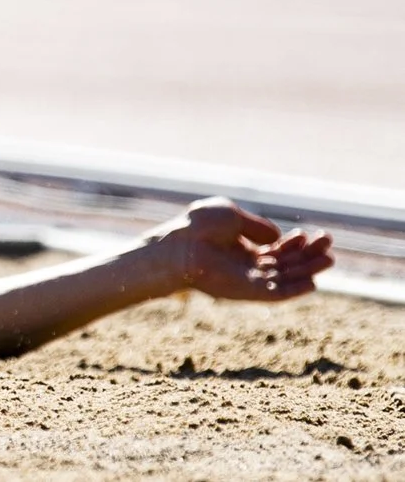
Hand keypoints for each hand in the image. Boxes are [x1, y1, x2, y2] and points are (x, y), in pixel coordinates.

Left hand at [148, 198, 333, 302]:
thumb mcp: (233, 215)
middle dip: (309, 254)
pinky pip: (276, 294)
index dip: (297, 242)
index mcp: (243, 248)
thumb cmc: (199, 226)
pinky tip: (313, 283)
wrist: (180, 243)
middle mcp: (248, 265)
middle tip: (329, 243)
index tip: (314, 233)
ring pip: (286, 277)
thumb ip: (258, 227)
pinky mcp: (247, 292)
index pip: (278, 248)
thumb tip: (279, 237)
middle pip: (287, 263)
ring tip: (329, 259)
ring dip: (308, 270)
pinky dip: (294, 290)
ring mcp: (249, 279)